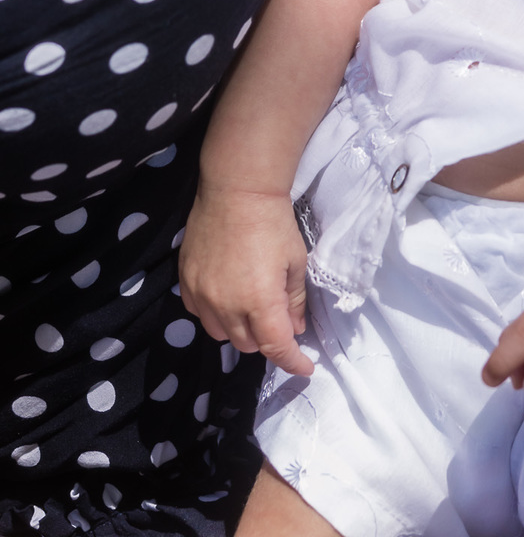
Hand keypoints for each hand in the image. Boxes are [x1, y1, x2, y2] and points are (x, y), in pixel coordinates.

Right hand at [179, 183, 312, 376]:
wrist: (236, 189)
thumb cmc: (273, 222)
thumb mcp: (296, 261)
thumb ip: (294, 300)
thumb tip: (294, 329)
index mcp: (259, 301)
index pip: (276, 347)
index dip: (292, 362)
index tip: (304, 369)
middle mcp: (226, 305)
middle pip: (248, 345)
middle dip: (267, 339)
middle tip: (279, 319)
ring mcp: (202, 295)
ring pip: (221, 334)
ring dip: (240, 329)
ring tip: (251, 307)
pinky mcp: (185, 282)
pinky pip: (199, 314)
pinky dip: (215, 314)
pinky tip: (226, 295)